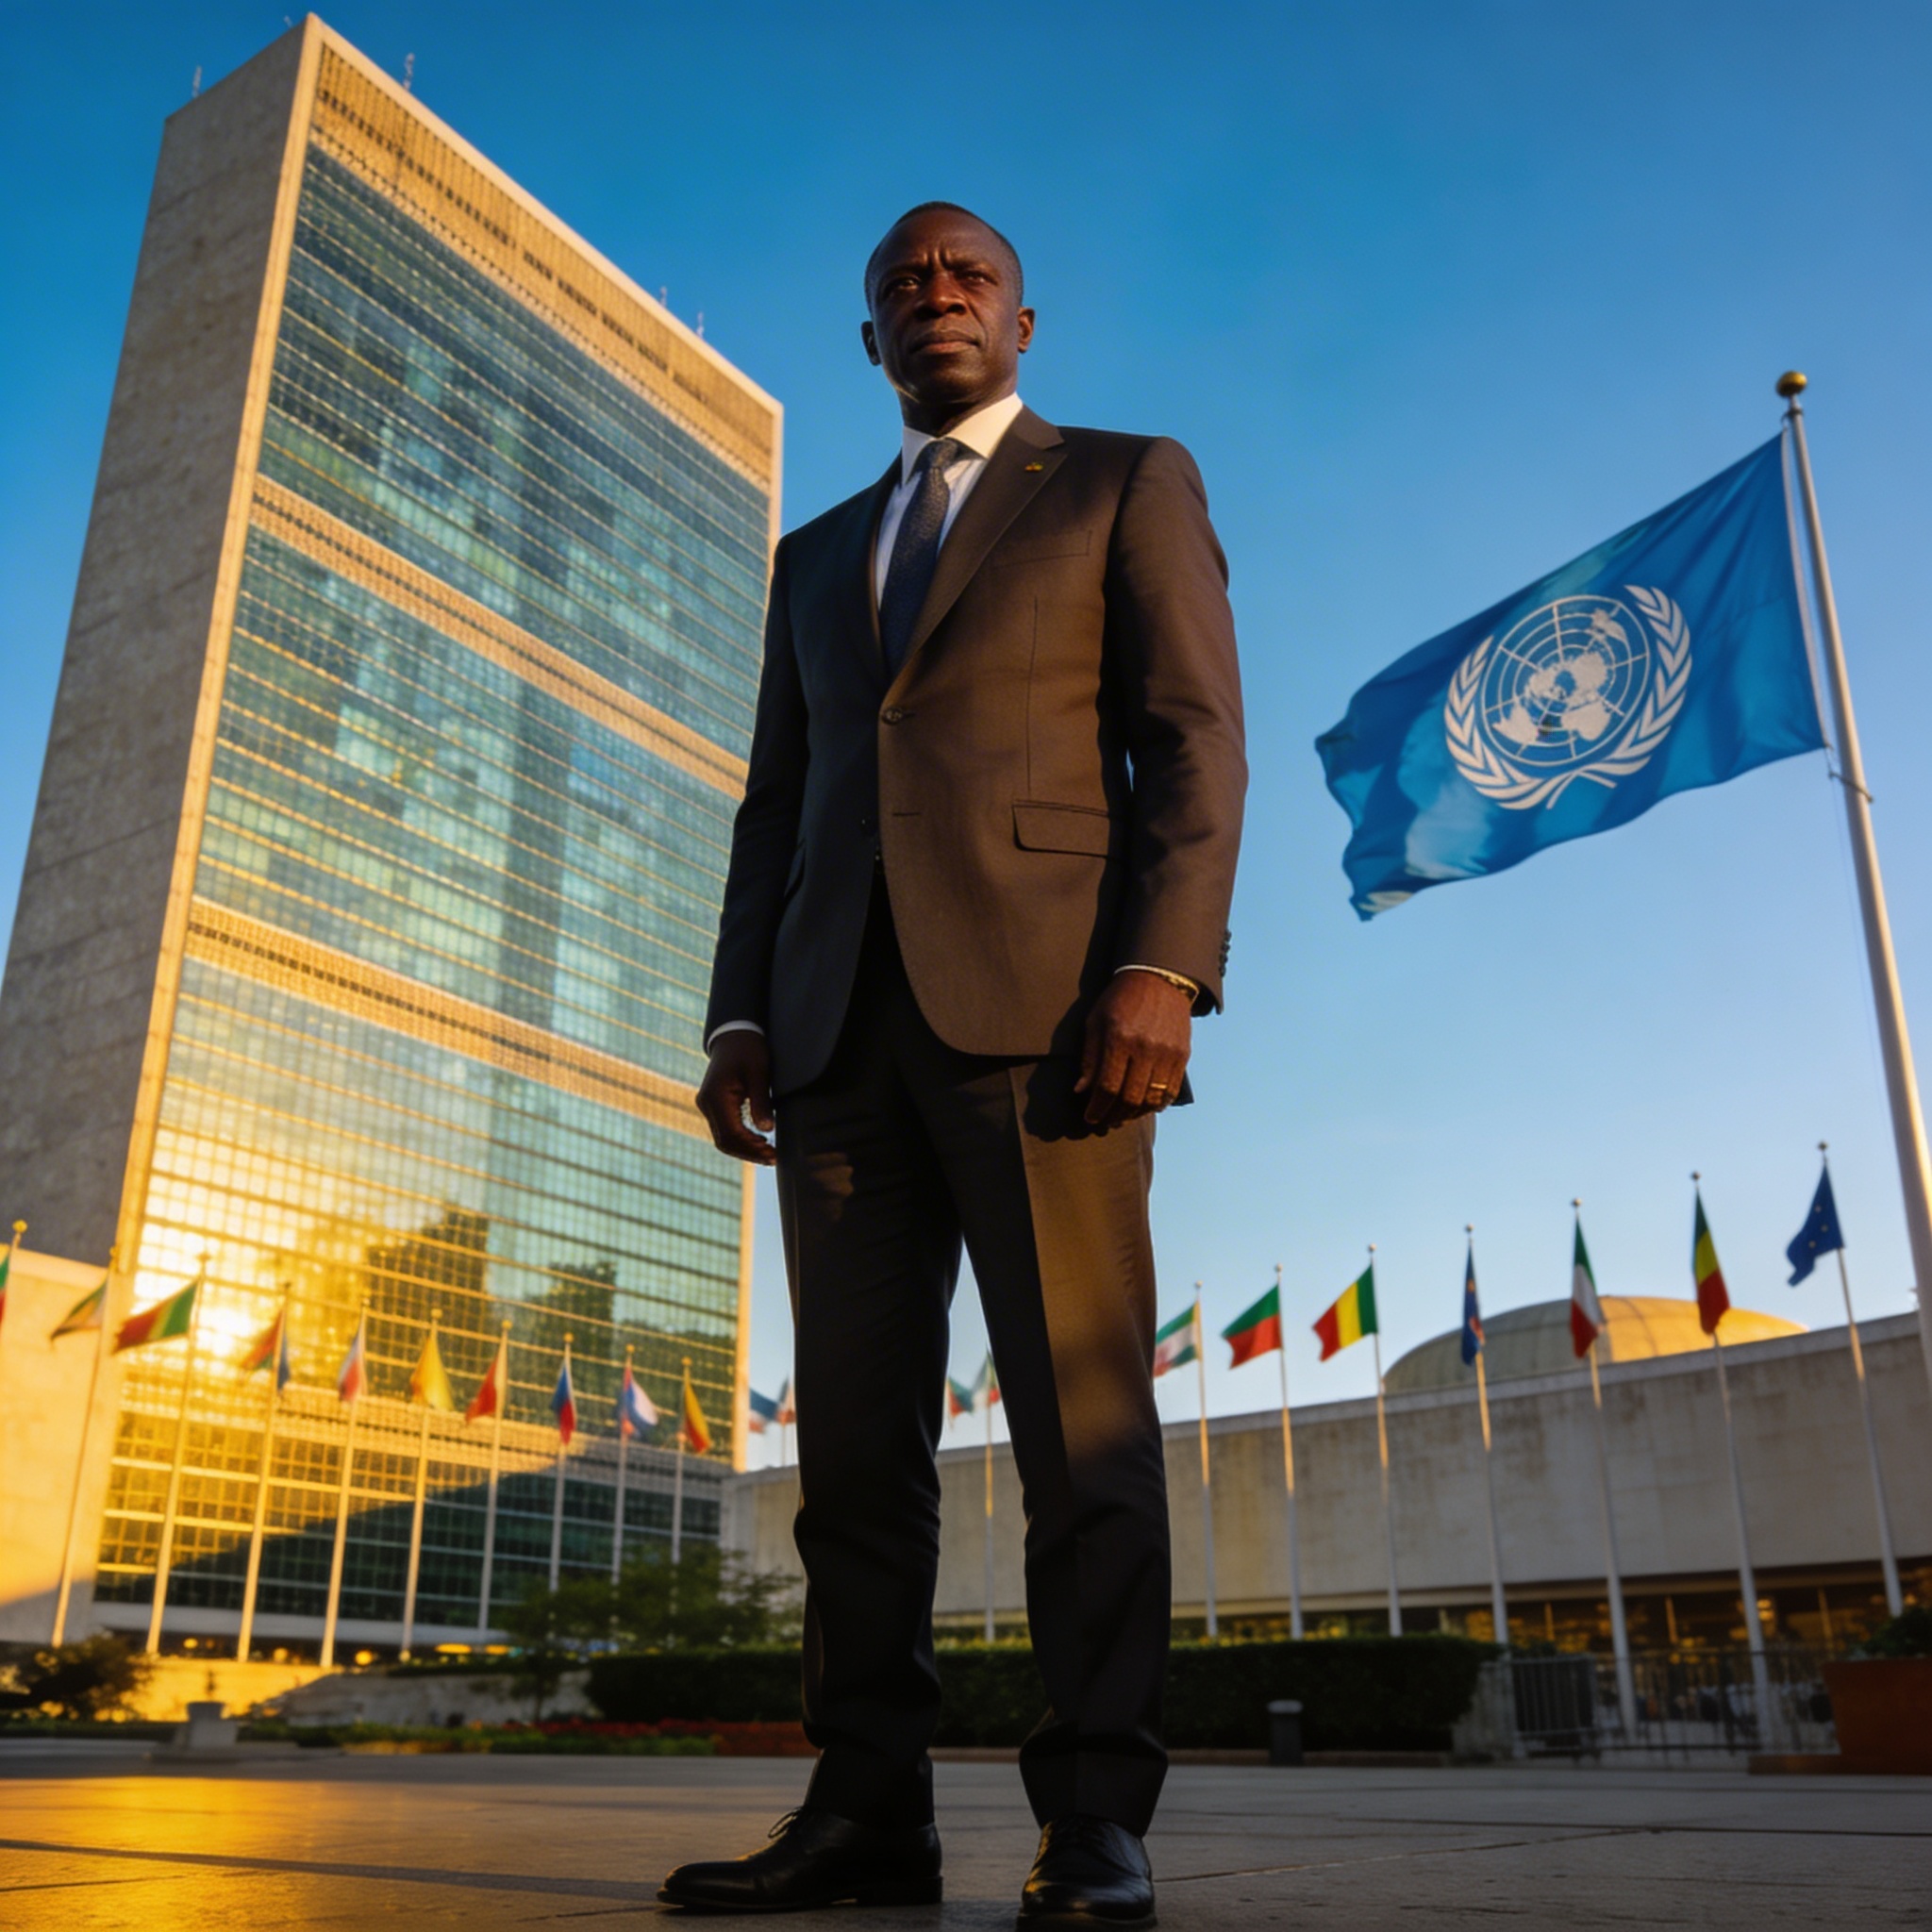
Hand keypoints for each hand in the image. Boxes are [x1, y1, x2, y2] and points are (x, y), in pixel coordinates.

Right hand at [697, 1032, 777, 1164]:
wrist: (733, 1033)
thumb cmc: (748, 1049)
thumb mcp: (759, 1072)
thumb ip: (761, 1101)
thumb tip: (767, 1129)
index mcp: (716, 1097)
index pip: (731, 1135)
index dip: (751, 1149)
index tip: (772, 1154)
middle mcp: (706, 1104)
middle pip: (725, 1141)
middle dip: (749, 1153)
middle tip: (773, 1158)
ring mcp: (707, 1105)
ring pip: (723, 1138)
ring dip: (745, 1148)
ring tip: (768, 1153)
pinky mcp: (713, 1104)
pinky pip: (724, 1128)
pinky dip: (740, 1138)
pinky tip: (758, 1140)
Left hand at [1075, 973, 1191, 1127]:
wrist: (1159, 978)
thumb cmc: (1120, 999)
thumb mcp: (1096, 1021)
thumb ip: (1089, 1058)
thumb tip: (1081, 1091)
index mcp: (1119, 1039)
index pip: (1107, 1087)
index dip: (1097, 1108)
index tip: (1090, 1117)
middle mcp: (1145, 1048)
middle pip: (1130, 1098)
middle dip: (1114, 1116)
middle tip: (1104, 1120)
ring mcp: (1167, 1053)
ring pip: (1151, 1099)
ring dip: (1134, 1114)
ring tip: (1122, 1115)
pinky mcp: (1182, 1055)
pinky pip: (1170, 1091)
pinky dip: (1156, 1105)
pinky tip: (1144, 1106)